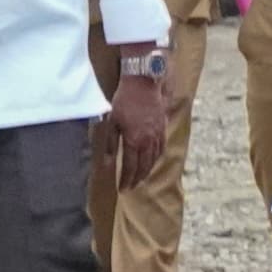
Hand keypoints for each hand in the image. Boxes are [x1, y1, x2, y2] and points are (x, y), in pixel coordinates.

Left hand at [104, 71, 169, 187]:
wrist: (143, 83)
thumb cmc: (124, 101)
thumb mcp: (112, 122)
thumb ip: (110, 144)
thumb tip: (107, 163)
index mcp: (134, 140)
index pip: (130, 166)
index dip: (126, 179)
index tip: (122, 188)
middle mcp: (148, 141)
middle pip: (144, 166)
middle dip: (137, 179)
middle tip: (131, 187)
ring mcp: (158, 134)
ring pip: (154, 159)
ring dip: (148, 171)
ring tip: (141, 178)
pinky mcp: (163, 127)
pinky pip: (162, 148)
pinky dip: (157, 158)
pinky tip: (153, 161)